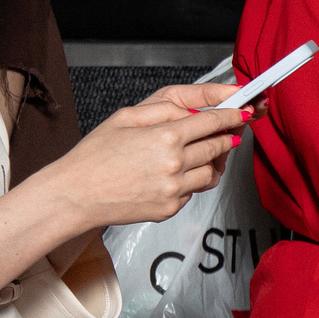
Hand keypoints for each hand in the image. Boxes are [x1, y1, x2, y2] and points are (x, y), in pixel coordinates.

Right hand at [38, 94, 246, 229]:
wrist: (75, 195)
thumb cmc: (94, 155)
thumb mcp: (126, 117)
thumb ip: (165, 110)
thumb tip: (195, 110)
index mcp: (165, 137)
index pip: (213, 122)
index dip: (232, 116)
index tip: (243, 112)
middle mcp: (175, 164)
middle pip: (218, 146)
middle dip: (227, 137)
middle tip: (228, 132)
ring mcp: (175, 189)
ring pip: (212, 172)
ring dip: (211, 161)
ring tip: (196, 154)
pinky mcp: (171, 208)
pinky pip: (193, 191)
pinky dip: (190, 181)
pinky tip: (173, 174)